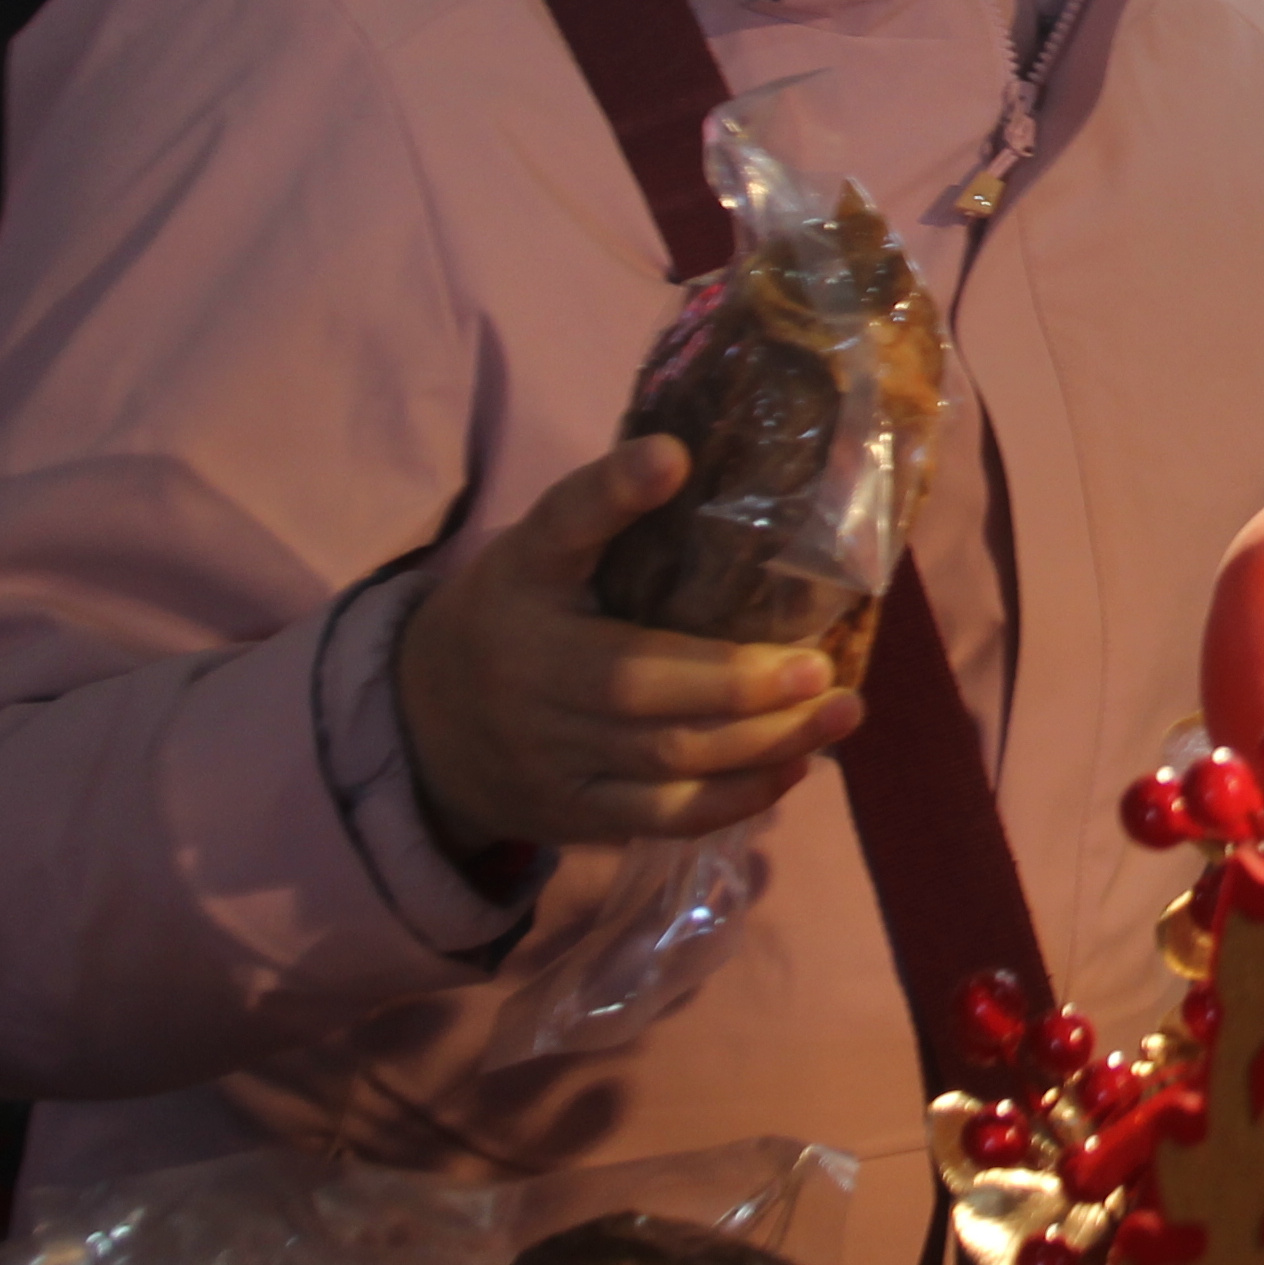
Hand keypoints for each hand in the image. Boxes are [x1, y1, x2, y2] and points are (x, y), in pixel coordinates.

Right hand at [395, 435, 866, 859]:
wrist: (425, 728)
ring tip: (837, 712)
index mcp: (521, 586)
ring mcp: (550, 756)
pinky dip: (732, 796)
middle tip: (819, 667)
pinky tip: (792, 767)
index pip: (562, 531)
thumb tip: (682, 450)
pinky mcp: (573, 814)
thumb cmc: (510, 619)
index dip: (613, 494)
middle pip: (638, 685)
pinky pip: (661, 814)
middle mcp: (531, 675)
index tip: (672, 456)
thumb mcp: (536, 554)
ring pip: (664, 759)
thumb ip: (600, 509)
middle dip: (739, 682)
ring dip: (761, 742)